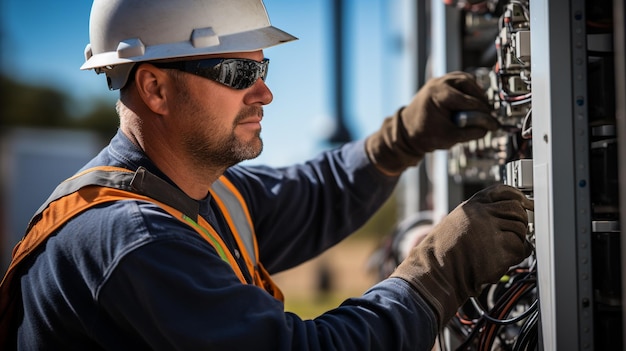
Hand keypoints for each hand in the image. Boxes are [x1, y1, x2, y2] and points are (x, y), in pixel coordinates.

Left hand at [365, 71, 497, 174]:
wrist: (406, 131)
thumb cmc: (424, 135)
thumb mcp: (450, 138)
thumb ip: (472, 132)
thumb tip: (490, 126)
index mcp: (439, 94)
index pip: (469, 101)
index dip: (483, 113)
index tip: (493, 123)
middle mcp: (438, 83)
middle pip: (469, 84)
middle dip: (481, 100)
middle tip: (488, 114)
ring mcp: (439, 80)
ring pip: (466, 79)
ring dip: (476, 92)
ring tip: (482, 108)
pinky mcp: (441, 82)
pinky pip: (460, 80)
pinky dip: (469, 89)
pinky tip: (473, 101)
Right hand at [390, 184, 532, 325]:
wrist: (436, 270)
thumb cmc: (444, 251)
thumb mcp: (458, 221)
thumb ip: (482, 215)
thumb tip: (510, 216)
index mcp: (472, 206)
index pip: (503, 192)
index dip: (519, 197)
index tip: (527, 203)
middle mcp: (482, 214)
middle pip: (517, 210)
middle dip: (521, 222)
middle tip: (515, 234)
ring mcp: (491, 231)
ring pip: (521, 229)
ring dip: (517, 241)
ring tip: (502, 250)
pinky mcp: (500, 250)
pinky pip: (521, 249)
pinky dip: (516, 255)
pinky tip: (503, 260)